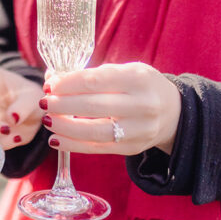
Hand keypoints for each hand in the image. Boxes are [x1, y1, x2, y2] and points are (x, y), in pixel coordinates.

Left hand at [40, 62, 181, 154]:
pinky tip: (56, 140)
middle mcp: (142, 104)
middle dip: (63, 104)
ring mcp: (139, 129)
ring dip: (66, 127)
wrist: (175, 112)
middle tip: (45, 102)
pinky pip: (99, 148)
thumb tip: (53, 79)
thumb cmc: (141, 86)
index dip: (68, 83)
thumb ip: (93, 75)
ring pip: (95, 131)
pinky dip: (74, 145)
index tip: (50, 84)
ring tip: (48, 120)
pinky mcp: (133, 148)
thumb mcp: (126, 70)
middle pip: (93, 106)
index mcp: (138, 78)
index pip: (95, 80)